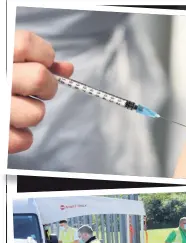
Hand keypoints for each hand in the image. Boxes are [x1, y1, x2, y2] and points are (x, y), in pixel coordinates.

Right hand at [10, 30, 73, 153]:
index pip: (27, 44)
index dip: (43, 54)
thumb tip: (65, 69)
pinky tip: (10, 126)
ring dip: (31, 112)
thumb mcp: (3, 53)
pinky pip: (23, 140)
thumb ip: (31, 56)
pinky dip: (21, 136)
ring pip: (36, 113)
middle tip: (34, 89)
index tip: (40, 61)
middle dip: (46, 86)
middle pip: (39, 79)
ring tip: (15, 107)